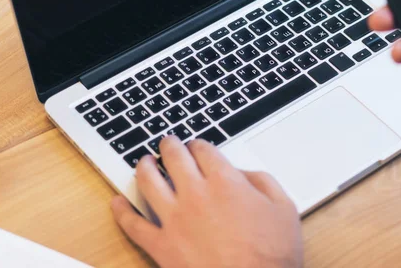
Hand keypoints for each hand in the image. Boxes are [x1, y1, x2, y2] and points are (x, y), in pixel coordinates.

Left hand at [111, 136, 302, 267]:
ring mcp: (174, 220)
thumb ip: (263, 181)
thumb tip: (243, 172)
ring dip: (144, 167)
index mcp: (225, 182)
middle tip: (167, 143)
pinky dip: (121, 211)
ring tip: (144, 162)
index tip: (197, 146)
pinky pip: (133, 225)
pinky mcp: (161, 246)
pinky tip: (116, 202)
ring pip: (149, 182)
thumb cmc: (272, 256)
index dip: (199, 144)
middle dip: (170, 146)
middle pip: (174, 158)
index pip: (204, 150)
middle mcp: (196, 195)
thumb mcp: (284, 208)